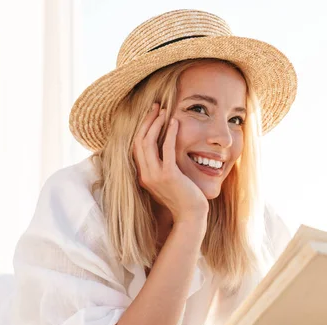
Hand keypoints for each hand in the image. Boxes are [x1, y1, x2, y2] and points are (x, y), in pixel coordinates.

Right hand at [133, 104, 208, 222]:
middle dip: (147, 121)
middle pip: (139, 141)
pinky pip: (166, 149)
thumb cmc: (183, 199)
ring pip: (148, 142)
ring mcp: (155, 176)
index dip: (142, 128)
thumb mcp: (166, 182)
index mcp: (143, 176)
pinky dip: (169, 133)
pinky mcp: (168, 175)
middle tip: (155, 106)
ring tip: (164, 110)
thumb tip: (163, 151)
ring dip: (156, 124)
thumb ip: (160, 168)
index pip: (136, 147)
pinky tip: (175, 122)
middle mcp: (145, 175)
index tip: (151, 115)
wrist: (191, 216)